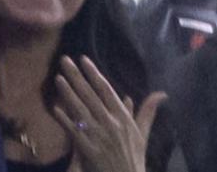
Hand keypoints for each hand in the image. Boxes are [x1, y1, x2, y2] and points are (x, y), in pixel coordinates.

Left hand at [54, 55, 166, 171]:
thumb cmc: (134, 157)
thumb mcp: (143, 133)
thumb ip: (147, 111)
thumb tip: (161, 93)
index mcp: (123, 117)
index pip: (106, 90)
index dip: (94, 74)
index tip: (84, 59)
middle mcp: (110, 123)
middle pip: (90, 95)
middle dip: (76, 77)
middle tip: (64, 60)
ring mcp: (98, 136)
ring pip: (81, 110)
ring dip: (68, 93)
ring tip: (58, 78)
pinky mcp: (88, 149)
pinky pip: (75, 132)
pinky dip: (65, 119)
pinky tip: (55, 108)